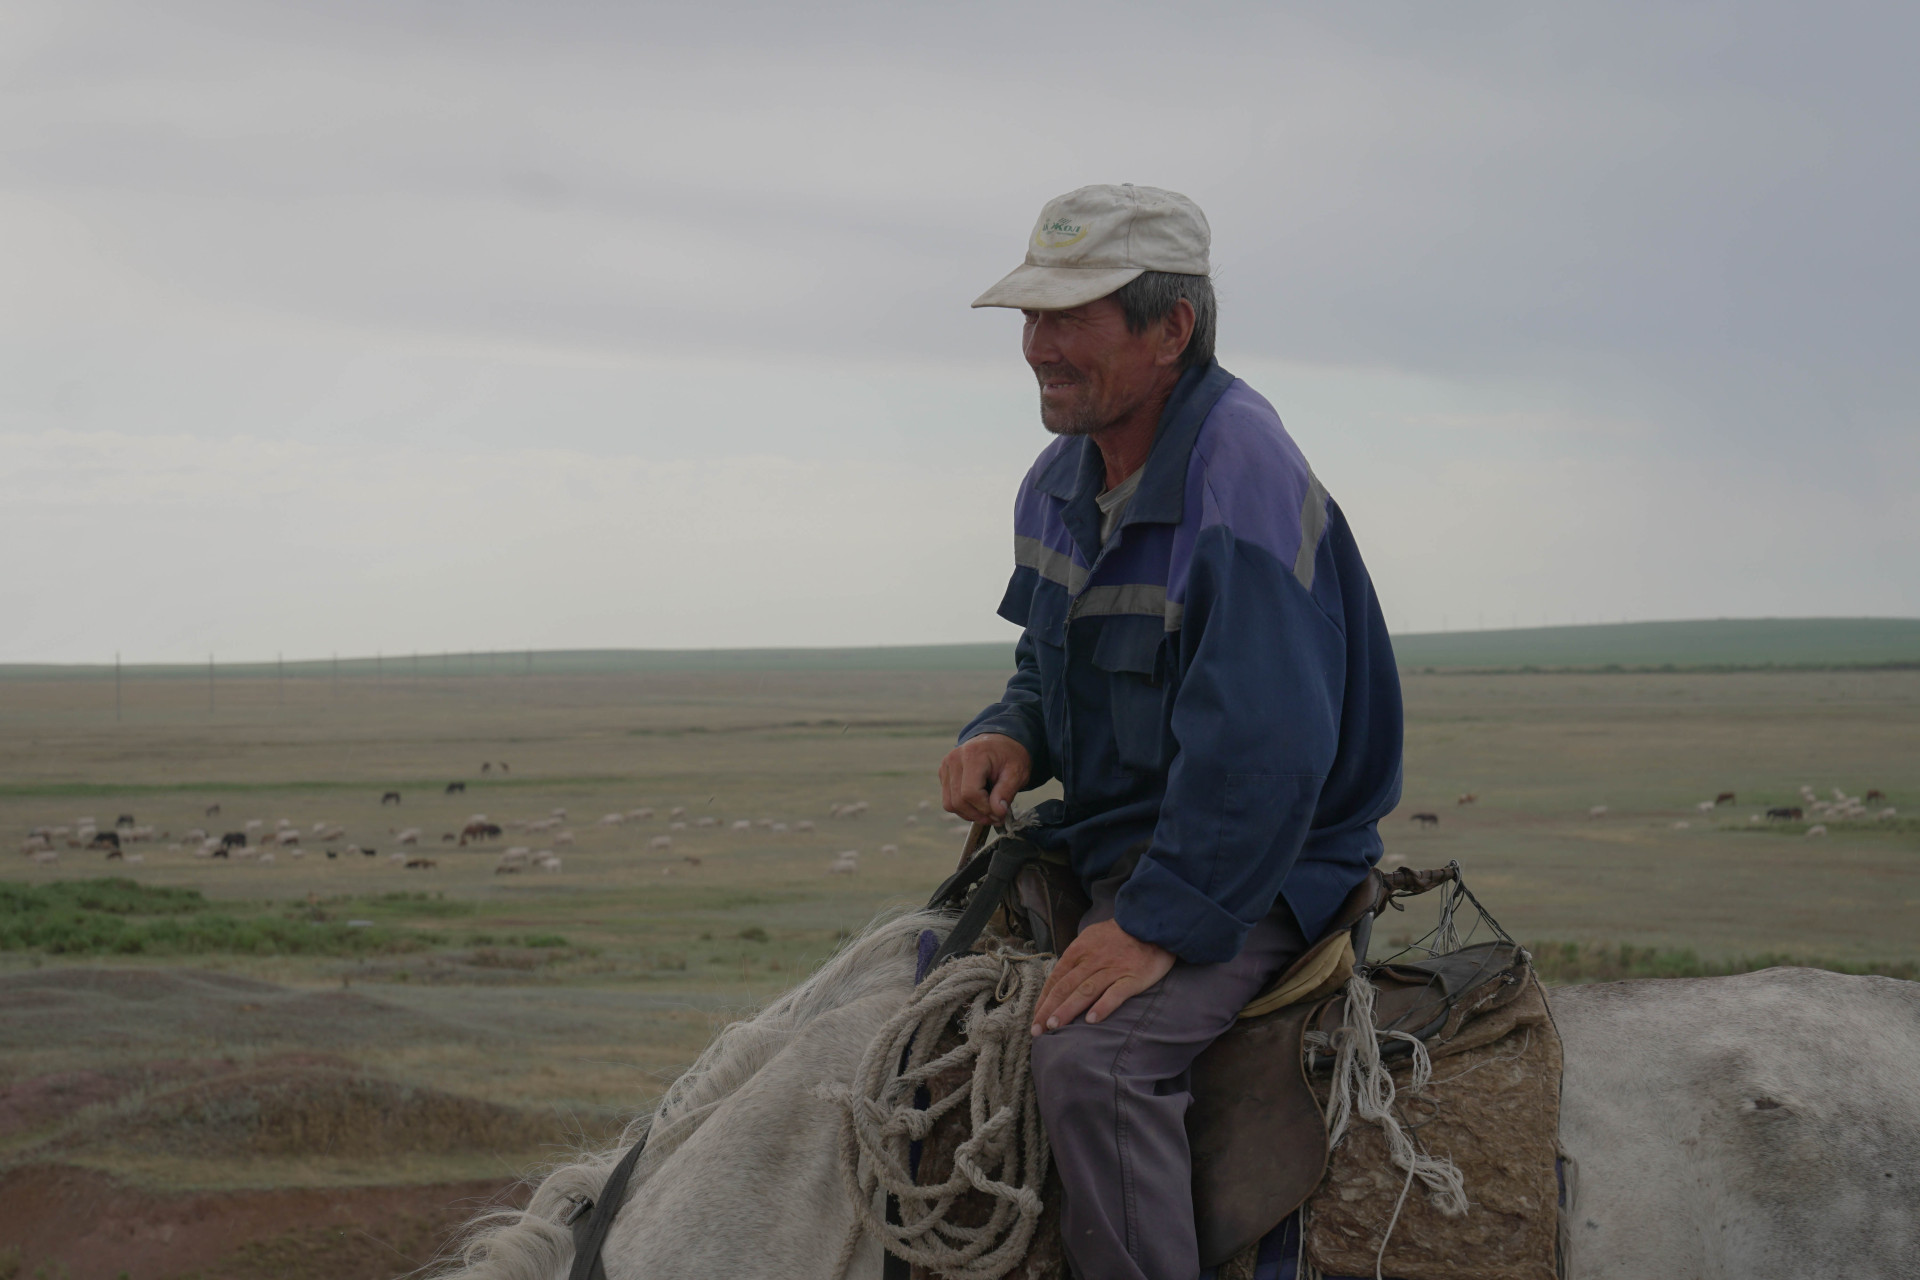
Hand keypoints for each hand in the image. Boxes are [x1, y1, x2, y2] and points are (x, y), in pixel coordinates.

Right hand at [938, 734, 1031, 823]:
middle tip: (995, 817)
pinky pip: (948, 800)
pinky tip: (978, 801)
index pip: (970, 793)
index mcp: (973, 755)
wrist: (1000, 742)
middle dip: (978, 814)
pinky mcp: (944, 773)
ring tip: (987, 811)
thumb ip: (1006, 792)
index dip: (984, 809)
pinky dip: (963, 807)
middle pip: (958, 801)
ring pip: (950, 804)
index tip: (1000, 814)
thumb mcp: (1016, 772)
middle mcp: (954, 759)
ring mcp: (946, 766)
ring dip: (969, 813)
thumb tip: (998, 813)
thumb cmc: (1009, 756)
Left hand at [1031, 918, 1175, 1034]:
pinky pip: (1115, 994)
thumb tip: (1060, 978)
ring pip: (1085, 991)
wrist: (1152, 923)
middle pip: (1066, 987)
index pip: (1056, 978)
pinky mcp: (1132, 978)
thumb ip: (1077, 957)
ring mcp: (1113, 969)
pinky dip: (1102, 1007)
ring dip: (1067, 1010)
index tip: (1035, 1018)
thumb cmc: (1120, 934)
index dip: (1044, 999)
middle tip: (1037, 1030)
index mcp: (1080, 949)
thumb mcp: (1092, 937)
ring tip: (1054, 1027)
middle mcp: (1093, 960)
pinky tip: (1091, 1021)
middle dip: (1049, 1010)